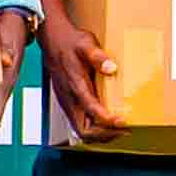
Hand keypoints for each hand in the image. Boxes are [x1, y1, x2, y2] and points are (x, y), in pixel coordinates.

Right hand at [37, 5, 119, 142]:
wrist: (52, 40)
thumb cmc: (70, 42)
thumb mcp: (86, 44)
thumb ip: (98, 56)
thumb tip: (111, 67)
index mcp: (75, 85)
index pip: (90, 110)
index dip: (107, 120)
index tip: (123, 121)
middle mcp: (70, 98)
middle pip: (84, 130)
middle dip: (104, 135)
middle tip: (124, 131)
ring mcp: (68, 103)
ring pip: (81, 130)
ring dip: (100, 134)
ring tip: (119, 131)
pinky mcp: (69, 103)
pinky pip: (80, 124)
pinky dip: (94, 129)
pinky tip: (107, 124)